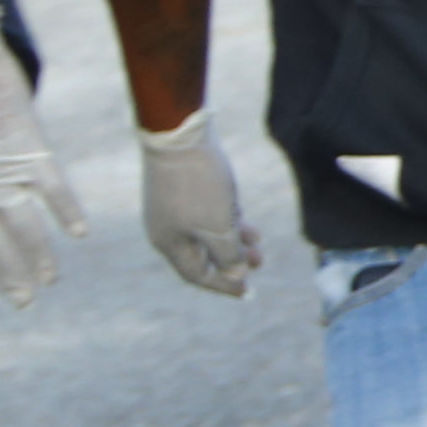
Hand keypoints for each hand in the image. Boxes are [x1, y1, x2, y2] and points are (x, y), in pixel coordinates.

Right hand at [135, 109, 258, 297]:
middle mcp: (166, 227)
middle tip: (260, 264)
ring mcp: (172, 206)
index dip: (224, 286)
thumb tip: (236, 275)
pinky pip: (205, 213)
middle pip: (202, 254)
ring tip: (259, 242)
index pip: (196, 275)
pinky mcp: (181, 186)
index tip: (248, 293)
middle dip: (232, 261)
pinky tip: (245, 219)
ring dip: (233, 240)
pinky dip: (225, 219)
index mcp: (168, 243)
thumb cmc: (198, 185)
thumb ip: (228, 255)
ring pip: (206, 232)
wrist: (178, 133)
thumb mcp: (219, 226)